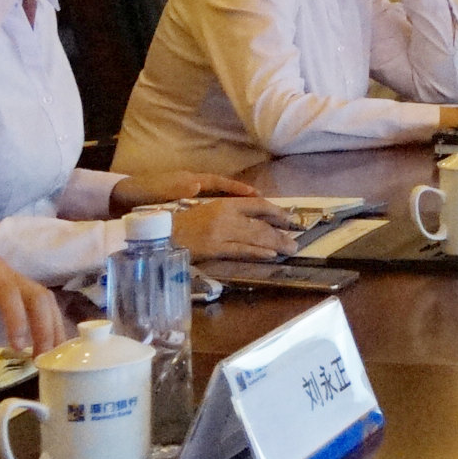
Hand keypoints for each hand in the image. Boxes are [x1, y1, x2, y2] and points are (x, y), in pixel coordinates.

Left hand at [0, 224, 65, 352]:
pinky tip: (43, 339)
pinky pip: (30, 299)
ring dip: (49, 324)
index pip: (8, 290)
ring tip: (50, 354)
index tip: (18, 345)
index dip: (17, 317)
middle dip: (45, 325)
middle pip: (35, 293)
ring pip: (39, 296)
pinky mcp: (0, 283)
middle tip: (45, 358)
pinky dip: (42, 319)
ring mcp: (2, 274)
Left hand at [114, 170, 264, 209]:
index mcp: (190, 180)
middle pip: (224, 192)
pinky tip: (229, 228)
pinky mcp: (183, 208)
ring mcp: (189, 197)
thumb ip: (178, 187)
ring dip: (235, 208)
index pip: (220, 183)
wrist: (121, 199)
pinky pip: (207, 212)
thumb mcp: (159, 190)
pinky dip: (220, 217)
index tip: (256, 195)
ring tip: (253, 218)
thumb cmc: (141, 194)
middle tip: (264, 207)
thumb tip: (197, 186)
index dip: (238, 189)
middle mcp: (193, 187)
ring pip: (218, 203)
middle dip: (243, 198)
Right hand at [173, 197, 304, 259]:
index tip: (289, 219)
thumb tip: (255, 217)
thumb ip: (230, 211)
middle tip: (296, 238)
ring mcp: (221, 233)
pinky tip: (271, 255)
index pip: (258, 205)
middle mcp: (226, 216)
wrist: (161, 234)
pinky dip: (258, 253)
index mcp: (224, 203)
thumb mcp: (209, 209)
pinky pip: (241, 251)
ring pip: (255, 237)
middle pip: (261, 223)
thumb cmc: (184, 221)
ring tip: (291, 248)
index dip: (276, 212)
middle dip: (281, 231)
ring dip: (276, 243)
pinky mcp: (215, 249)